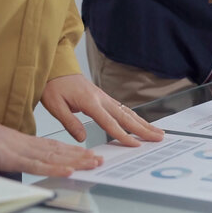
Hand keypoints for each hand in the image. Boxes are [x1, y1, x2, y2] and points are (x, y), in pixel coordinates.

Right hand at [0, 115, 102, 176]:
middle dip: (82, 156)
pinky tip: (69, 170)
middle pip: (60, 151)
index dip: (73, 151)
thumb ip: (17, 152)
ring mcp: (22, 151)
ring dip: (76, 161)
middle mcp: (28, 145)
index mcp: (26, 142)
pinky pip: (38, 165)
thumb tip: (27, 159)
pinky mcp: (12, 158)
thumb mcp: (3, 147)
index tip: (88, 154)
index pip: (55, 147)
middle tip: (100, 159)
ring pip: (55, 157)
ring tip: (93, 163)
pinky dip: (55, 167)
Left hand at [41, 74, 163, 146]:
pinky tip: (142, 123)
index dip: (123, 135)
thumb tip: (82, 138)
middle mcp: (102, 99)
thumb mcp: (55, 105)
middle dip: (144, 129)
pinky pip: (124, 109)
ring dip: (144, 123)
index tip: (135, 144)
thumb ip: (69, 122)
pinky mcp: (105, 98)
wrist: (56, 68)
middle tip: (158, 137)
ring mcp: (105, 98)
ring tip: (157, 132)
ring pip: (128, 113)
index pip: (110, 123)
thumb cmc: (54, 86)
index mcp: (90, 102)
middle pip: (126, 117)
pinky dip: (135, 117)